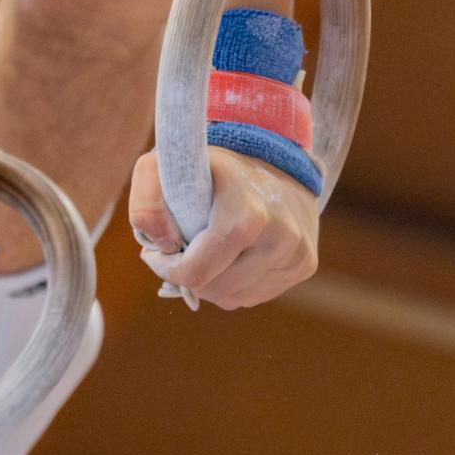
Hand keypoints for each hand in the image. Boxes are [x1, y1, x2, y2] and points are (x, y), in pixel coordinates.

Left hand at [129, 144, 320, 308]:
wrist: (275, 155)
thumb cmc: (215, 166)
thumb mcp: (173, 164)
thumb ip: (148, 199)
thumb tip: (160, 246)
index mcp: (247, 214)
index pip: (195, 272)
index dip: (167, 268)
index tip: (157, 251)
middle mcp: (280, 236)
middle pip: (213, 289)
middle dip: (189, 274)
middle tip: (184, 248)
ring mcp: (297, 252)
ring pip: (233, 299)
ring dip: (211, 282)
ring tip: (209, 250)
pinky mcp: (305, 264)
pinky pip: (253, 297)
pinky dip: (234, 284)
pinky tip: (233, 255)